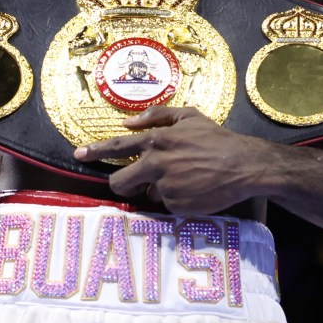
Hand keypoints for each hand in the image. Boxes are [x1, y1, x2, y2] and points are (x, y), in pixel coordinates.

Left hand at [75, 106, 265, 214]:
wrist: (243, 165)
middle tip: (137, 180)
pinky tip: (193, 188)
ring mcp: (165, 188)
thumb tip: (128, 121)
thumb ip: (156, 115)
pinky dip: (175, 199)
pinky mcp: (176, 206)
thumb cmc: (216, 138)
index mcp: (156, 140)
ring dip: (157, 189)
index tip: (78, 154)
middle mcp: (155, 164)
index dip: (95, 151)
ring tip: (182, 178)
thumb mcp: (188, 116)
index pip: (117, 146)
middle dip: (123, 182)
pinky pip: (166, 205)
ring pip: (147, 194)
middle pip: (120, 181)